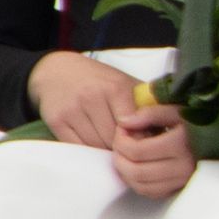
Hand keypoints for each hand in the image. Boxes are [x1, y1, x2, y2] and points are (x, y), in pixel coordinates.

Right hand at [28, 50, 147, 152]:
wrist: (57, 70)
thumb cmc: (99, 80)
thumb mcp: (125, 84)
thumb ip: (143, 106)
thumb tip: (162, 132)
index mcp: (115, 88)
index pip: (132, 125)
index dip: (138, 137)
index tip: (141, 139)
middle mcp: (92, 98)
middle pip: (113, 138)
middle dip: (122, 145)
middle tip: (126, 145)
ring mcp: (72, 110)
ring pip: (95, 145)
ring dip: (104, 148)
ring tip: (109, 142)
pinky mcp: (56, 121)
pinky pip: (77, 146)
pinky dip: (87, 148)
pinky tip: (93, 141)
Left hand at [106, 102, 195, 199]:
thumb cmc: (201, 123)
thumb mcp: (177, 111)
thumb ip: (150, 113)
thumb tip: (123, 121)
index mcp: (180, 144)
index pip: (137, 150)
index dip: (121, 140)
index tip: (122, 129)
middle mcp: (183, 167)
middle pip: (136, 171)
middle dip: (119, 158)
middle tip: (120, 145)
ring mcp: (183, 181)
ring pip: (141, 186)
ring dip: (126, 173)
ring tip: (126, 157)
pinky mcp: (182, 188)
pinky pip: (152, 193)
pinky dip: (138, 184)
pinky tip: (137, 169)